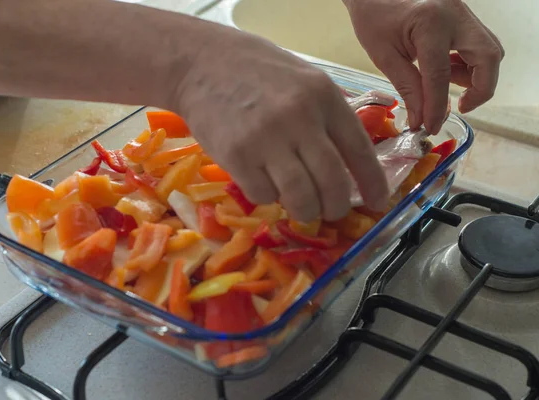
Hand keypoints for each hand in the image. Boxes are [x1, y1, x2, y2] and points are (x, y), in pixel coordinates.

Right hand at [173, 26, 388, 221]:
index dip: (373, 182)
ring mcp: (266, 138)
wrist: (202, 63)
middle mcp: (299, 118)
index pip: (359, 149)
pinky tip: (264, 183)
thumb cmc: (258, 73)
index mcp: (323, 96)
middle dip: (336, 207)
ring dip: (305, 211)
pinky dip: (268, 198)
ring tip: (302, 208)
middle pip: (331, 182)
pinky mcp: (236, 156)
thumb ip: (327, 117)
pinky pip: (263, 195)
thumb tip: (348, 165)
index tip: (379, 203)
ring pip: (300, 198)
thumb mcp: (305, 82)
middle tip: (331, 211)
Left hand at [344, 0, 504, 133]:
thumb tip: (421, 120)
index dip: (438, 107)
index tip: (431, 126)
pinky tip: (446, 72)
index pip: (440, 75)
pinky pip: (480, 44)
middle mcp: (455, 14)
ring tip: (444, 87)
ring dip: (476, 76)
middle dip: (480, 89)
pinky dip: (470, 64)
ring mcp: (463, 12)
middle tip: (460, 107)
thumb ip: (407, 87)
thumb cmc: (373, 17)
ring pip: (490, 50)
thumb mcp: (384, 56)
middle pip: (488, 57)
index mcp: (430, 23)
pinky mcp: (463, 16)